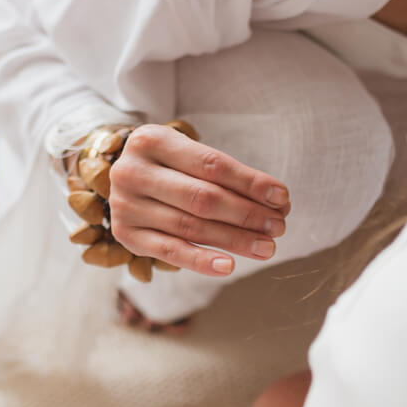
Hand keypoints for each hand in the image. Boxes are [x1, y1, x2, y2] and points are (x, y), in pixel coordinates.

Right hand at [108, 124, 289, 276]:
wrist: (127, 173)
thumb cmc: (169, 162)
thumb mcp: (189, 152)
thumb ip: (226, 176)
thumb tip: (276, 203)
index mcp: (151, 140)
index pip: (211, 164)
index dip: (250, 182)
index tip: (282, 197)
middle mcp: (132, 171)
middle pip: (202, 198)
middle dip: (247, 214)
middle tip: (278, 225)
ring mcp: (125, 205)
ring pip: (190, 227)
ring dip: (234, 239)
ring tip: (266, 247)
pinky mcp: (126, 235)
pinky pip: (169, 252)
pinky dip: (201, 260)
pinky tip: (229, 266)